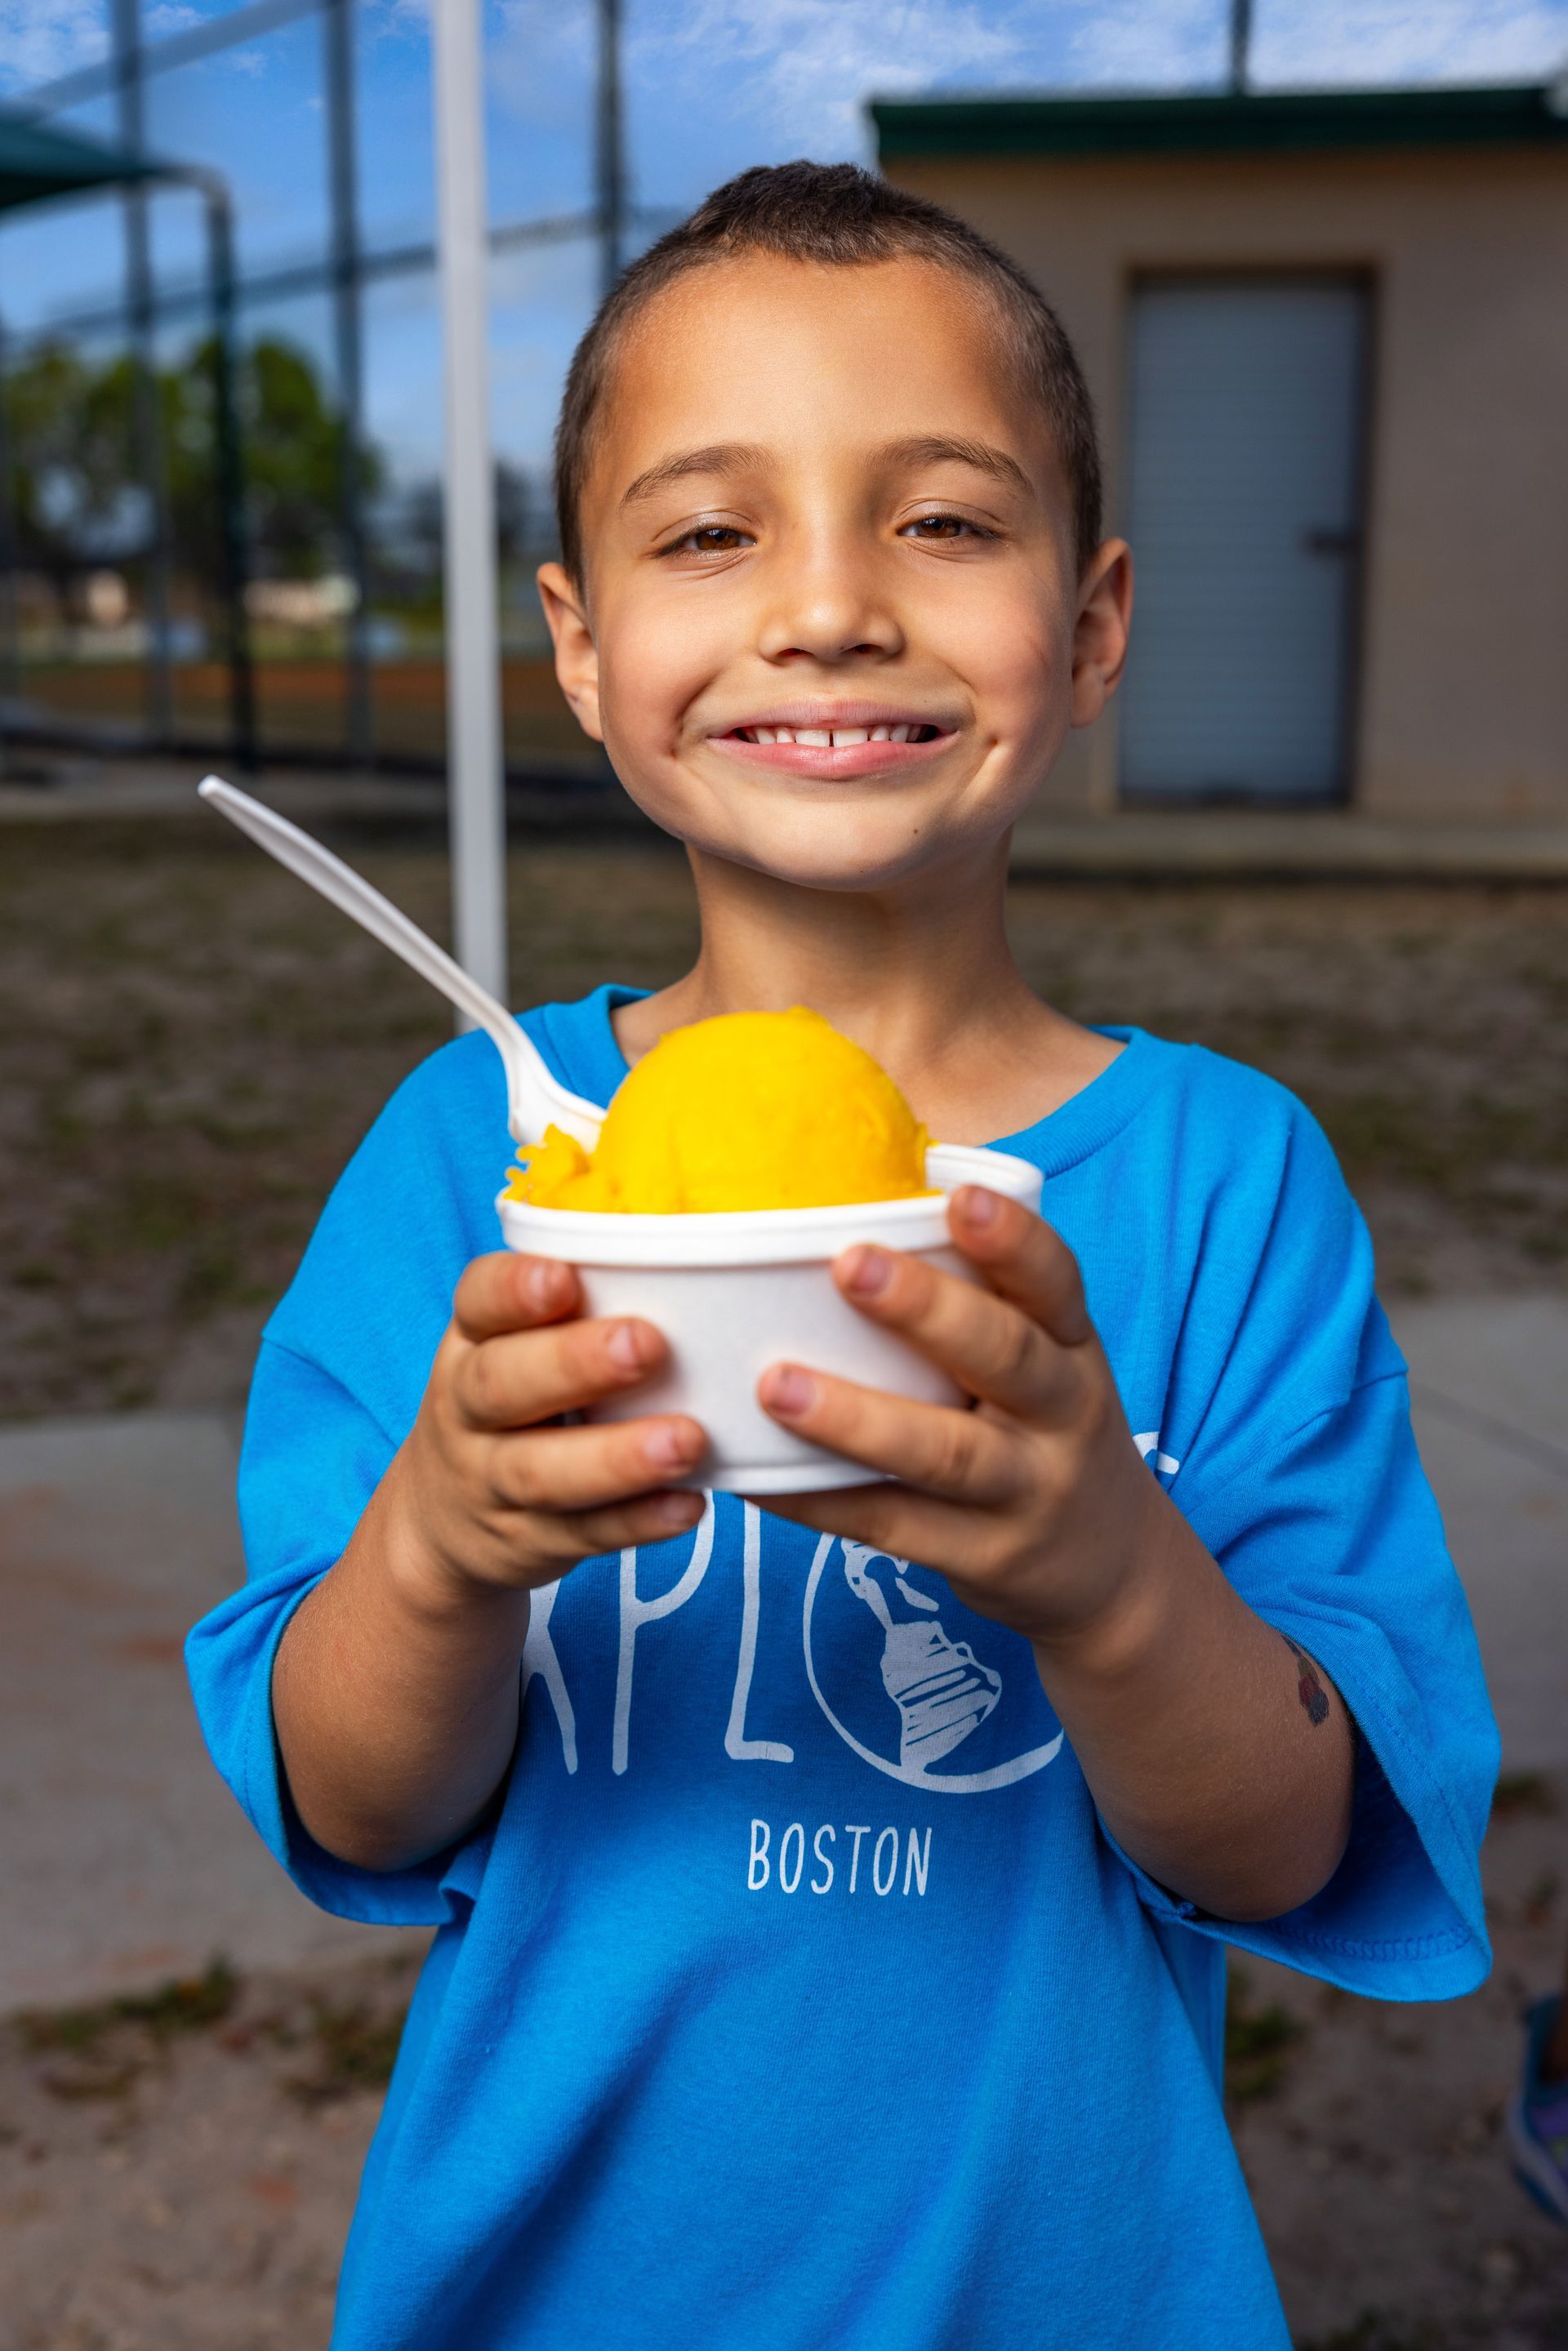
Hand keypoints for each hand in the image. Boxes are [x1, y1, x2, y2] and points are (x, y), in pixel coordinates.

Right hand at [387, 1251, 706, 1605]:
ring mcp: (491, 1481)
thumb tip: (680, 1233)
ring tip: (688, 1440)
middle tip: (647, 1344)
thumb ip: (580, 1299)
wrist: (441, 1522)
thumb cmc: (514, 1400)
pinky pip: (582, 1534)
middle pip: (502, 1384)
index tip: (563, 1277)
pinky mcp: (528, 1541)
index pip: (479, 1301)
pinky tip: (688, 1504)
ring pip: (541, 1470)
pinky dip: (636, 1523)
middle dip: (574, 1363)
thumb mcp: (512, 1343)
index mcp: (472, 1341)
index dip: (515, 1290)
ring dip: (617, 1456)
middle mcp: (468, 1408)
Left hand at [756, 1187, 1167, 1651]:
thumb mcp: (1051, 1363)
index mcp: (1074, 1347)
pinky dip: (823, 1501)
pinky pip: (894, 1526)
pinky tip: (762, 1477)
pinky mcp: (984, 1557)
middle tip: (848, 1265)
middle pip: (1005, 1356)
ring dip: (856, 1418)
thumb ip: (985, 1304)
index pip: (1056, 1282)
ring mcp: (1027, 1491)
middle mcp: (1064, 1414)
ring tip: (777, 1385)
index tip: (959, 1196)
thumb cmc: (1046, 1433)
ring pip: (943, 1453)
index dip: (1012, 1240)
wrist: (1112, 1570)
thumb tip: (855, 1208)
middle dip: (926, 1309)